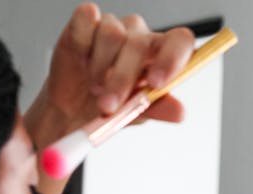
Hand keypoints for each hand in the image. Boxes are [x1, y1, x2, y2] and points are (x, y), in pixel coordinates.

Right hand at [26, 4, 194, 143]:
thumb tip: (179, 112)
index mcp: (160, 56)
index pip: (179, 41)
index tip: (156, 83)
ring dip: (100, 68)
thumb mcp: (136, 114)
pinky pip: (87, 20)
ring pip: (112, 34)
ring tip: (95, 88)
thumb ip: (158, 109)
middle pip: (140, 44)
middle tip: (109, 105)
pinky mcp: (86, 20)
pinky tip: (81, 63)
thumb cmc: (110, 106)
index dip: (172, 58)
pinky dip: (82, 46)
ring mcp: (113, 26)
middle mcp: (139, 37)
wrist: (73, 111)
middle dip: (122, 79)